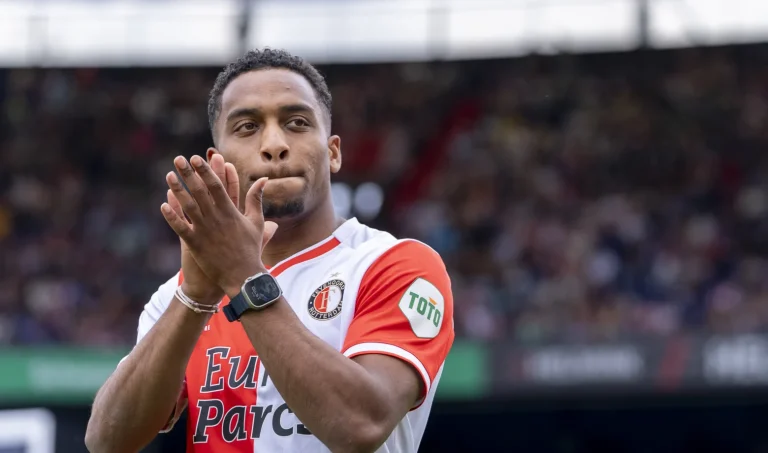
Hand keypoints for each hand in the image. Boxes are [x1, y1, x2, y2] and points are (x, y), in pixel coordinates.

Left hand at [161, 154, 277, 297]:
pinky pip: (180, 227)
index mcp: (231, 211)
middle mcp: (216, 218)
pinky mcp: (195, 244)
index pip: (216, 185)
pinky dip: (172, 216)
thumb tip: (263, 179)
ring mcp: (204, 231)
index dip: (205, 170)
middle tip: (178, 159)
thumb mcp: (257, 222)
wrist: (243, 276)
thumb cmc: (251, 249)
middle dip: (188, 173)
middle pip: (199, 191)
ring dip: (177, 190)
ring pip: (187, 206)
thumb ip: (256, 199)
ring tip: (169, 176)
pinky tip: (163, 205)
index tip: (196, 158)